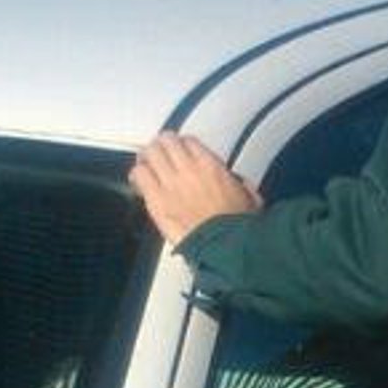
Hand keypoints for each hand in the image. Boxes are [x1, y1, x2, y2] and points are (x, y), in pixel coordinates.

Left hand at [130, 132, 262, 244]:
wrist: (224, 246)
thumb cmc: (237, 227)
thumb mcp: (249, 198)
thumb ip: (240, 184)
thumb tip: (238, 183)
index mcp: (211, 165)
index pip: (188, 141)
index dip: (182, 146)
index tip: (180, 153)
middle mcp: (188, 168)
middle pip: (166, 141)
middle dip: (161, 146)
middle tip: (159, 155)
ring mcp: (170, 183)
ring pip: (150, 153)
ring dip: (147, 157)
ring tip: (147, 165)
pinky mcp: (156, 200)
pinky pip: (140, 175)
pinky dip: (138, 174)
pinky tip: (139, 182)